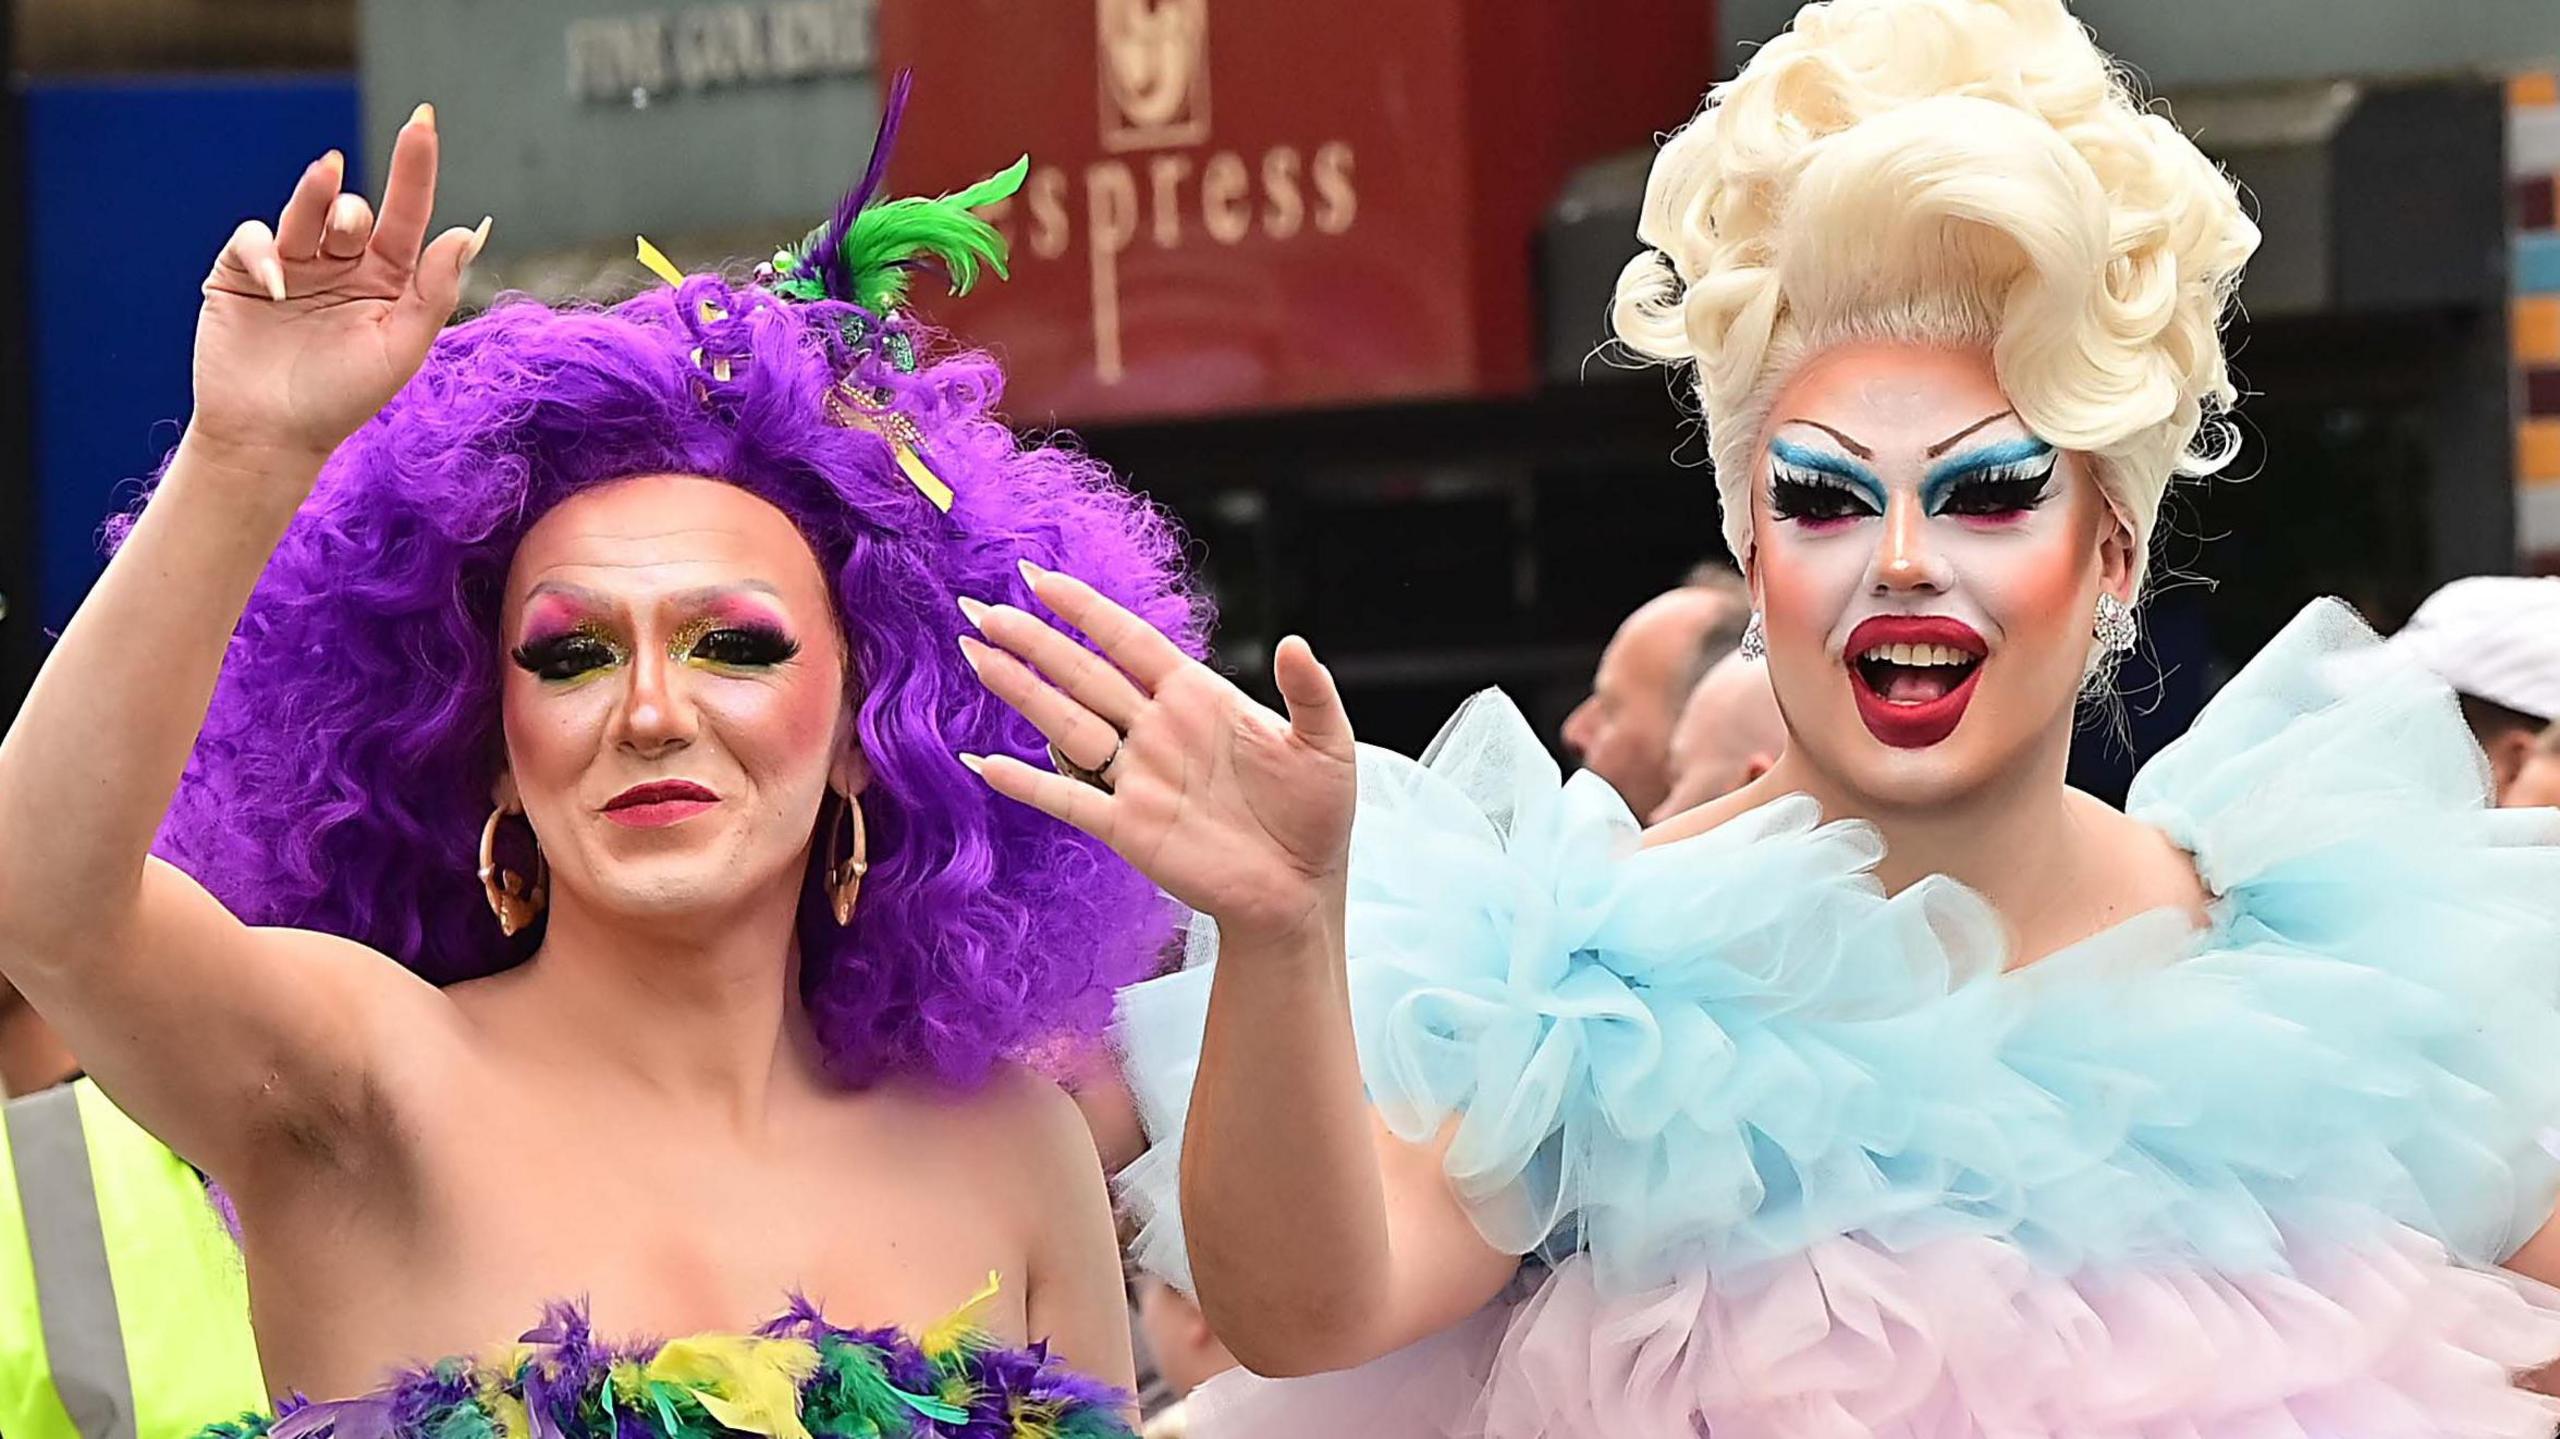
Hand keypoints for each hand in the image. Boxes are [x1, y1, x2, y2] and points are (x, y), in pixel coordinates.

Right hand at [190, 104, 487, 470]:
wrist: (271, 438)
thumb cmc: (343, 400)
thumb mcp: (400, 349)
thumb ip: (433, 291)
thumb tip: (467, 231)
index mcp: (387, 282)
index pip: (406, 215)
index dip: (414, 168)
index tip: (422, 122)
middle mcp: (341, 267)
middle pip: (352, 210)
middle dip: (353, 206)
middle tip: (352, 228)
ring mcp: (292, 267)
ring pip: (305, 209)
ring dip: (315, 195)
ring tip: (324, 181)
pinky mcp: (243, 274)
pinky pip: (255, 238)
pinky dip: (265, 250)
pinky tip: (276, 283)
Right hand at [959, 563, 1355, 941]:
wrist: (1301, 892)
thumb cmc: (1317, 815)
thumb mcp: (1328, 746)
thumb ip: (1310, 693)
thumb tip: (1294, 643)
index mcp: (1199, 698)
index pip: (1130, 642)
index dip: (1087, 610)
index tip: (1040, 578)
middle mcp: (1159, 730)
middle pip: (1084, 674)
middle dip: (1034, 641)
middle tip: (981, 609)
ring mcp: (1138, 778)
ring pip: (1067, 724)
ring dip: (1021, 692)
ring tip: (975, 655)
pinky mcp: (1128, 828)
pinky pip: (1069, 800)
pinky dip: (1027, 783)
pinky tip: (985, 763)